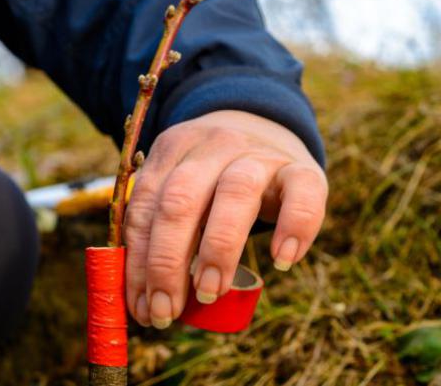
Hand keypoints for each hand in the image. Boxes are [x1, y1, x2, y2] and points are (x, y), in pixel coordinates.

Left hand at [124, 110, 327, 328]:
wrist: (267, 129)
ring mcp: (259, 154)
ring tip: (210, 292)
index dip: (139, 261)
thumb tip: (146, 302)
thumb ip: (162, 229)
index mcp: (174, 150)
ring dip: (218, 249)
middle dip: (167, 262)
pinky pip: (301, 195)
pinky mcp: (302, 168)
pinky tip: (282, 261)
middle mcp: (214, 146)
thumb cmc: (217, 178)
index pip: (147, 206)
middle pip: (181, 200)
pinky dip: (294, 228)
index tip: (142, 308)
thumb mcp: (184, 188)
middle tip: (168, 311)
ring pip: (235, 192)